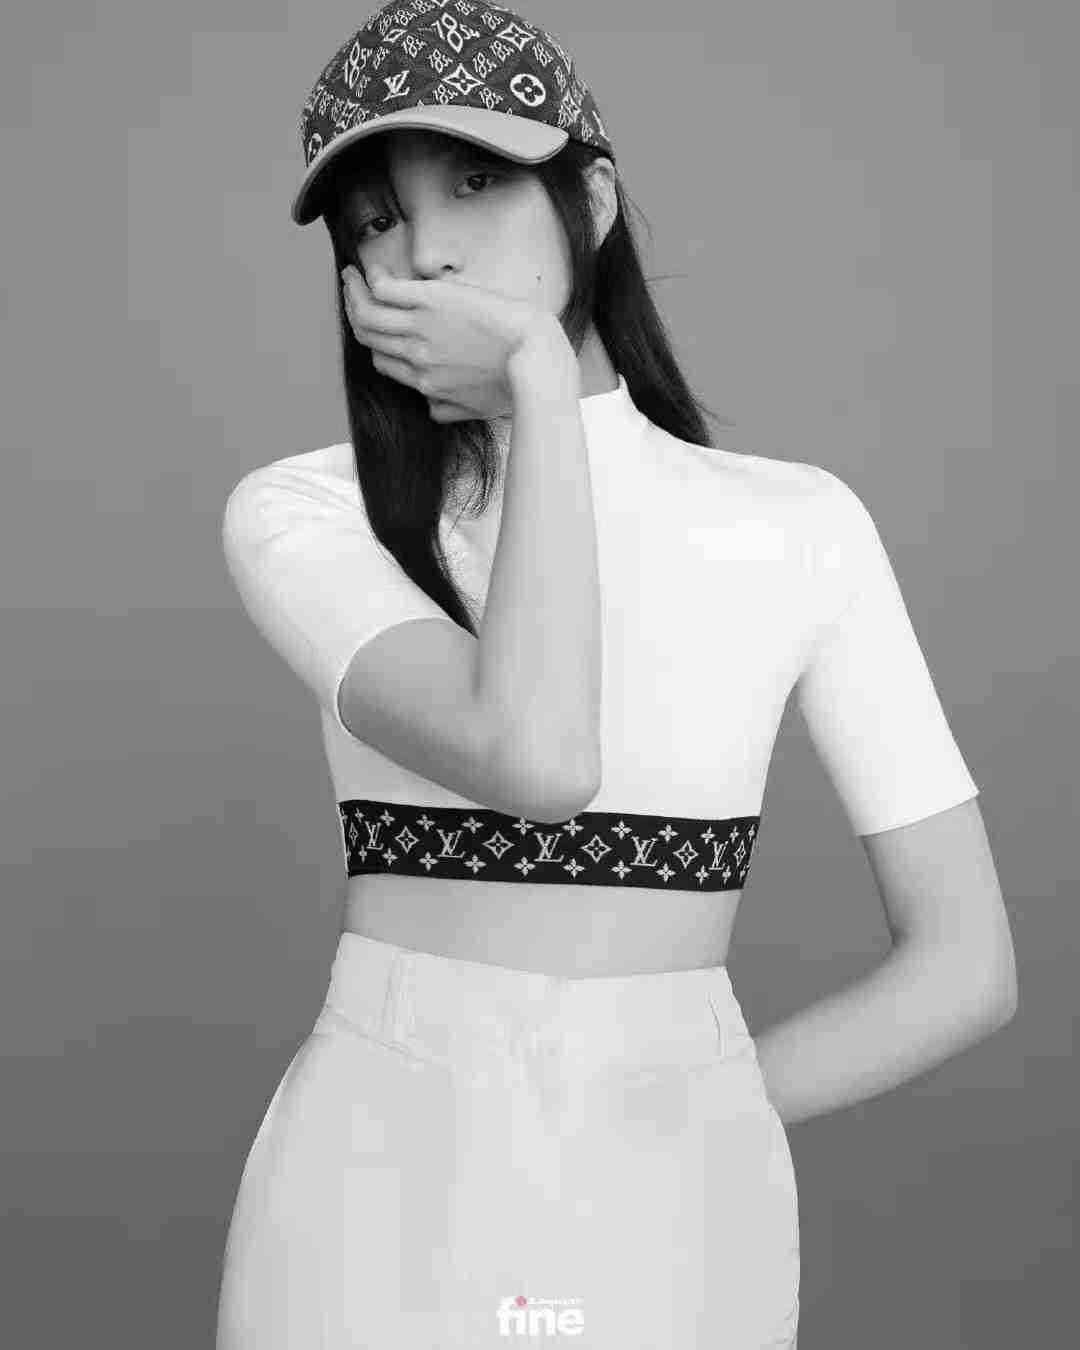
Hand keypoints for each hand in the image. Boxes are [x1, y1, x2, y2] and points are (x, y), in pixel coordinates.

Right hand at [341, 261, 564, 420]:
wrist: (532, 357)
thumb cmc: (514, 383)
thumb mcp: (478, 409)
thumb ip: (448, 410)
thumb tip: (429, 408)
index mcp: (425, 382)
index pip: (384, 363)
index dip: (376, 345)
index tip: (376, 327)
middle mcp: (415, 357)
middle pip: (369, 337)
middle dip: (355, 314)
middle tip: (352, 294)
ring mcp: (420, 328)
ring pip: (367, 313)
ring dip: (352, 292)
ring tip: (350, 276)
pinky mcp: (430, 301)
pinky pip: (385, 290)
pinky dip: (372, 278)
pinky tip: (373, 268)